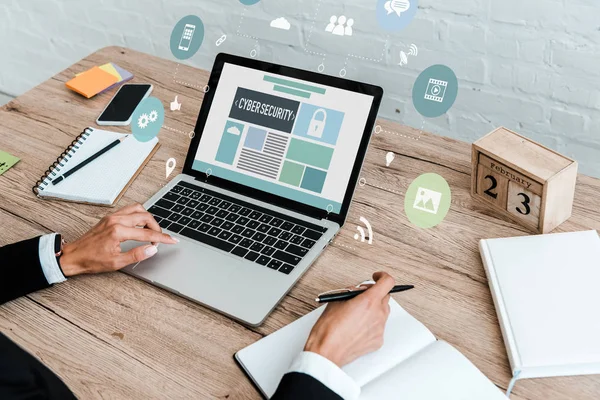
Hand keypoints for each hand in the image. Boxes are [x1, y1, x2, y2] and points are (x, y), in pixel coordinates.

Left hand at [59, 203, 177, 276]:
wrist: (73, 256)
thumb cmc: (91, 260)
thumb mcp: (116, 263)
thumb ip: (137, 255)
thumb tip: (152, 249)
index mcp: (118, 232)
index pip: (147, 233)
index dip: (162, 238)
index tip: (172, 240)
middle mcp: (116, 220)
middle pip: (145, 217)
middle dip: (157, 227)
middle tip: (160, 239)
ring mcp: (112, 217)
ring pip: (138, 209)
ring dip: (148, 218)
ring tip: (151, 230)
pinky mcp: (109, 217)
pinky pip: (129, 210)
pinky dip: (138, 215)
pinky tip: (140, 225)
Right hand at [304, 272, 394, 366]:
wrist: (326, 351)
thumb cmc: (328, 328)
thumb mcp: (337, 300)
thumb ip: (352, 292)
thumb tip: (357, 291)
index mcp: (368, 301)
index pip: (388, 282)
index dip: (382, 277)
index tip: (376, 278)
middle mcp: (378, 314)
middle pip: (385, 296)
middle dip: (375, 293)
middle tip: (361, 297)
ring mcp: (379, 328)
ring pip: (383, 311)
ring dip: (374, 308)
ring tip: (357, 314)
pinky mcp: (378, 340)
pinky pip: (379, 326)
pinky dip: (371, 323)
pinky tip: (357, 327)